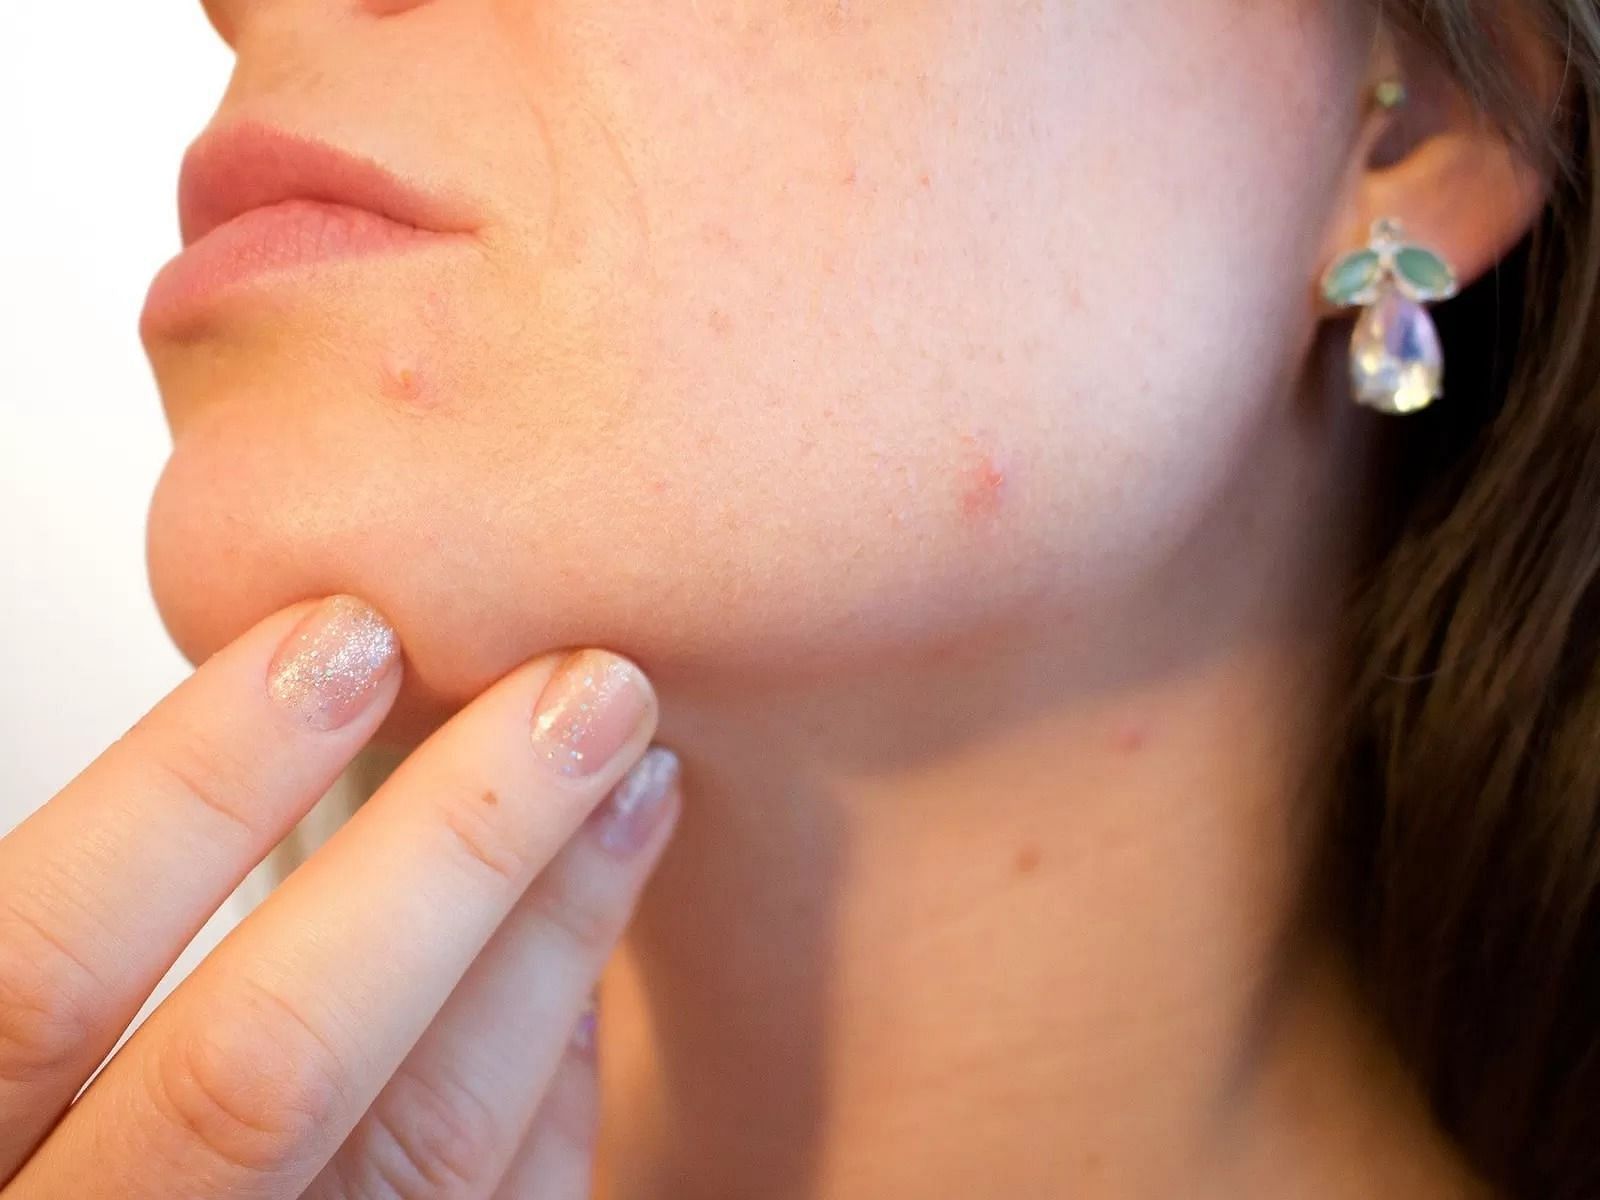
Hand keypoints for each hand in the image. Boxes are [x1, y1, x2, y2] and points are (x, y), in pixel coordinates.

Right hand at [0, 595, 680, 1198]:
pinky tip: (591, 969)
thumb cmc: (65, 1135)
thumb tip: (284, 684)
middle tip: (585, 690)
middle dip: (451, 848)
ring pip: (421, 1149)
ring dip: (550, 942)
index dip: (191, 787)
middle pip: (268, 1063)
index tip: (348, 632)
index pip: (41, 971)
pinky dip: (551, 1091)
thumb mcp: (24, 1037)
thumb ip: (68, 928)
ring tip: (639, 785)